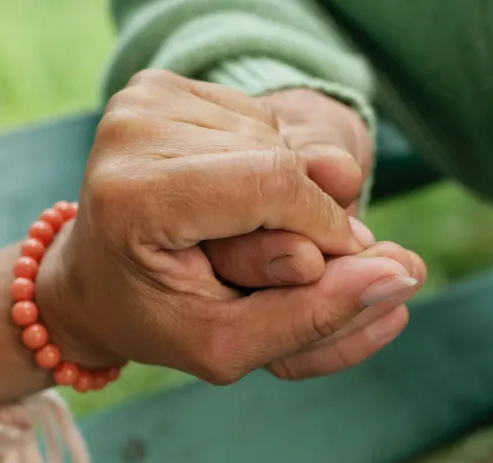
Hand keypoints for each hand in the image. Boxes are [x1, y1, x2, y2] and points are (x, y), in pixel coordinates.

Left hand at [37, 70, 420, 384]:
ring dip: (285, 195)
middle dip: (302, 220)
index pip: (274, 184)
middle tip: (271, 265)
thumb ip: (314, 316)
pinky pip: (261, 124)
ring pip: (279, 140)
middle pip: (280, 161)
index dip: (324, 229)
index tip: (331, 271)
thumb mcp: (229, 347)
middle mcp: (135, 128)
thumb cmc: (158, 321)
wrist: (92, 281)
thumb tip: (400, 276)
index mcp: (134, 197)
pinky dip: (267, 170)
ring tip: (241, 237)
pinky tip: (232, 205)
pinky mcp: (161, 85)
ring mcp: (145, 97)